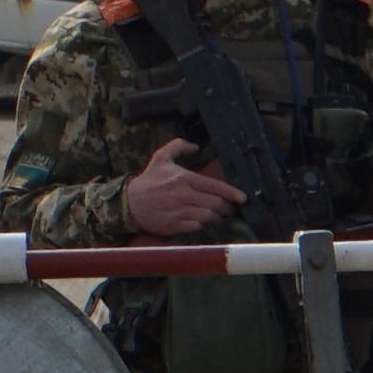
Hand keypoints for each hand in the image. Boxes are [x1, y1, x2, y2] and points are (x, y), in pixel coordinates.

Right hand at [121, 139, 241, 237]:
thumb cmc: (148, 180)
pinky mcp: (174, 225)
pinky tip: (201, 221)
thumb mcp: (160, 158)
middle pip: (215, 203)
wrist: (129, 203)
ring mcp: (179, 211)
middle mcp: (183, 195)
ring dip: (215, 217)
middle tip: (229, 209)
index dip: (232, 193)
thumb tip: (195, 146)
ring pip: (208, 216)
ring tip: (216, 215)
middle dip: (226, 208)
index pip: (214, 186)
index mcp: (183, 179)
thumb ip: (178, 146)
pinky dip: (202, 224)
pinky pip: (197, 226)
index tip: (243, 198)